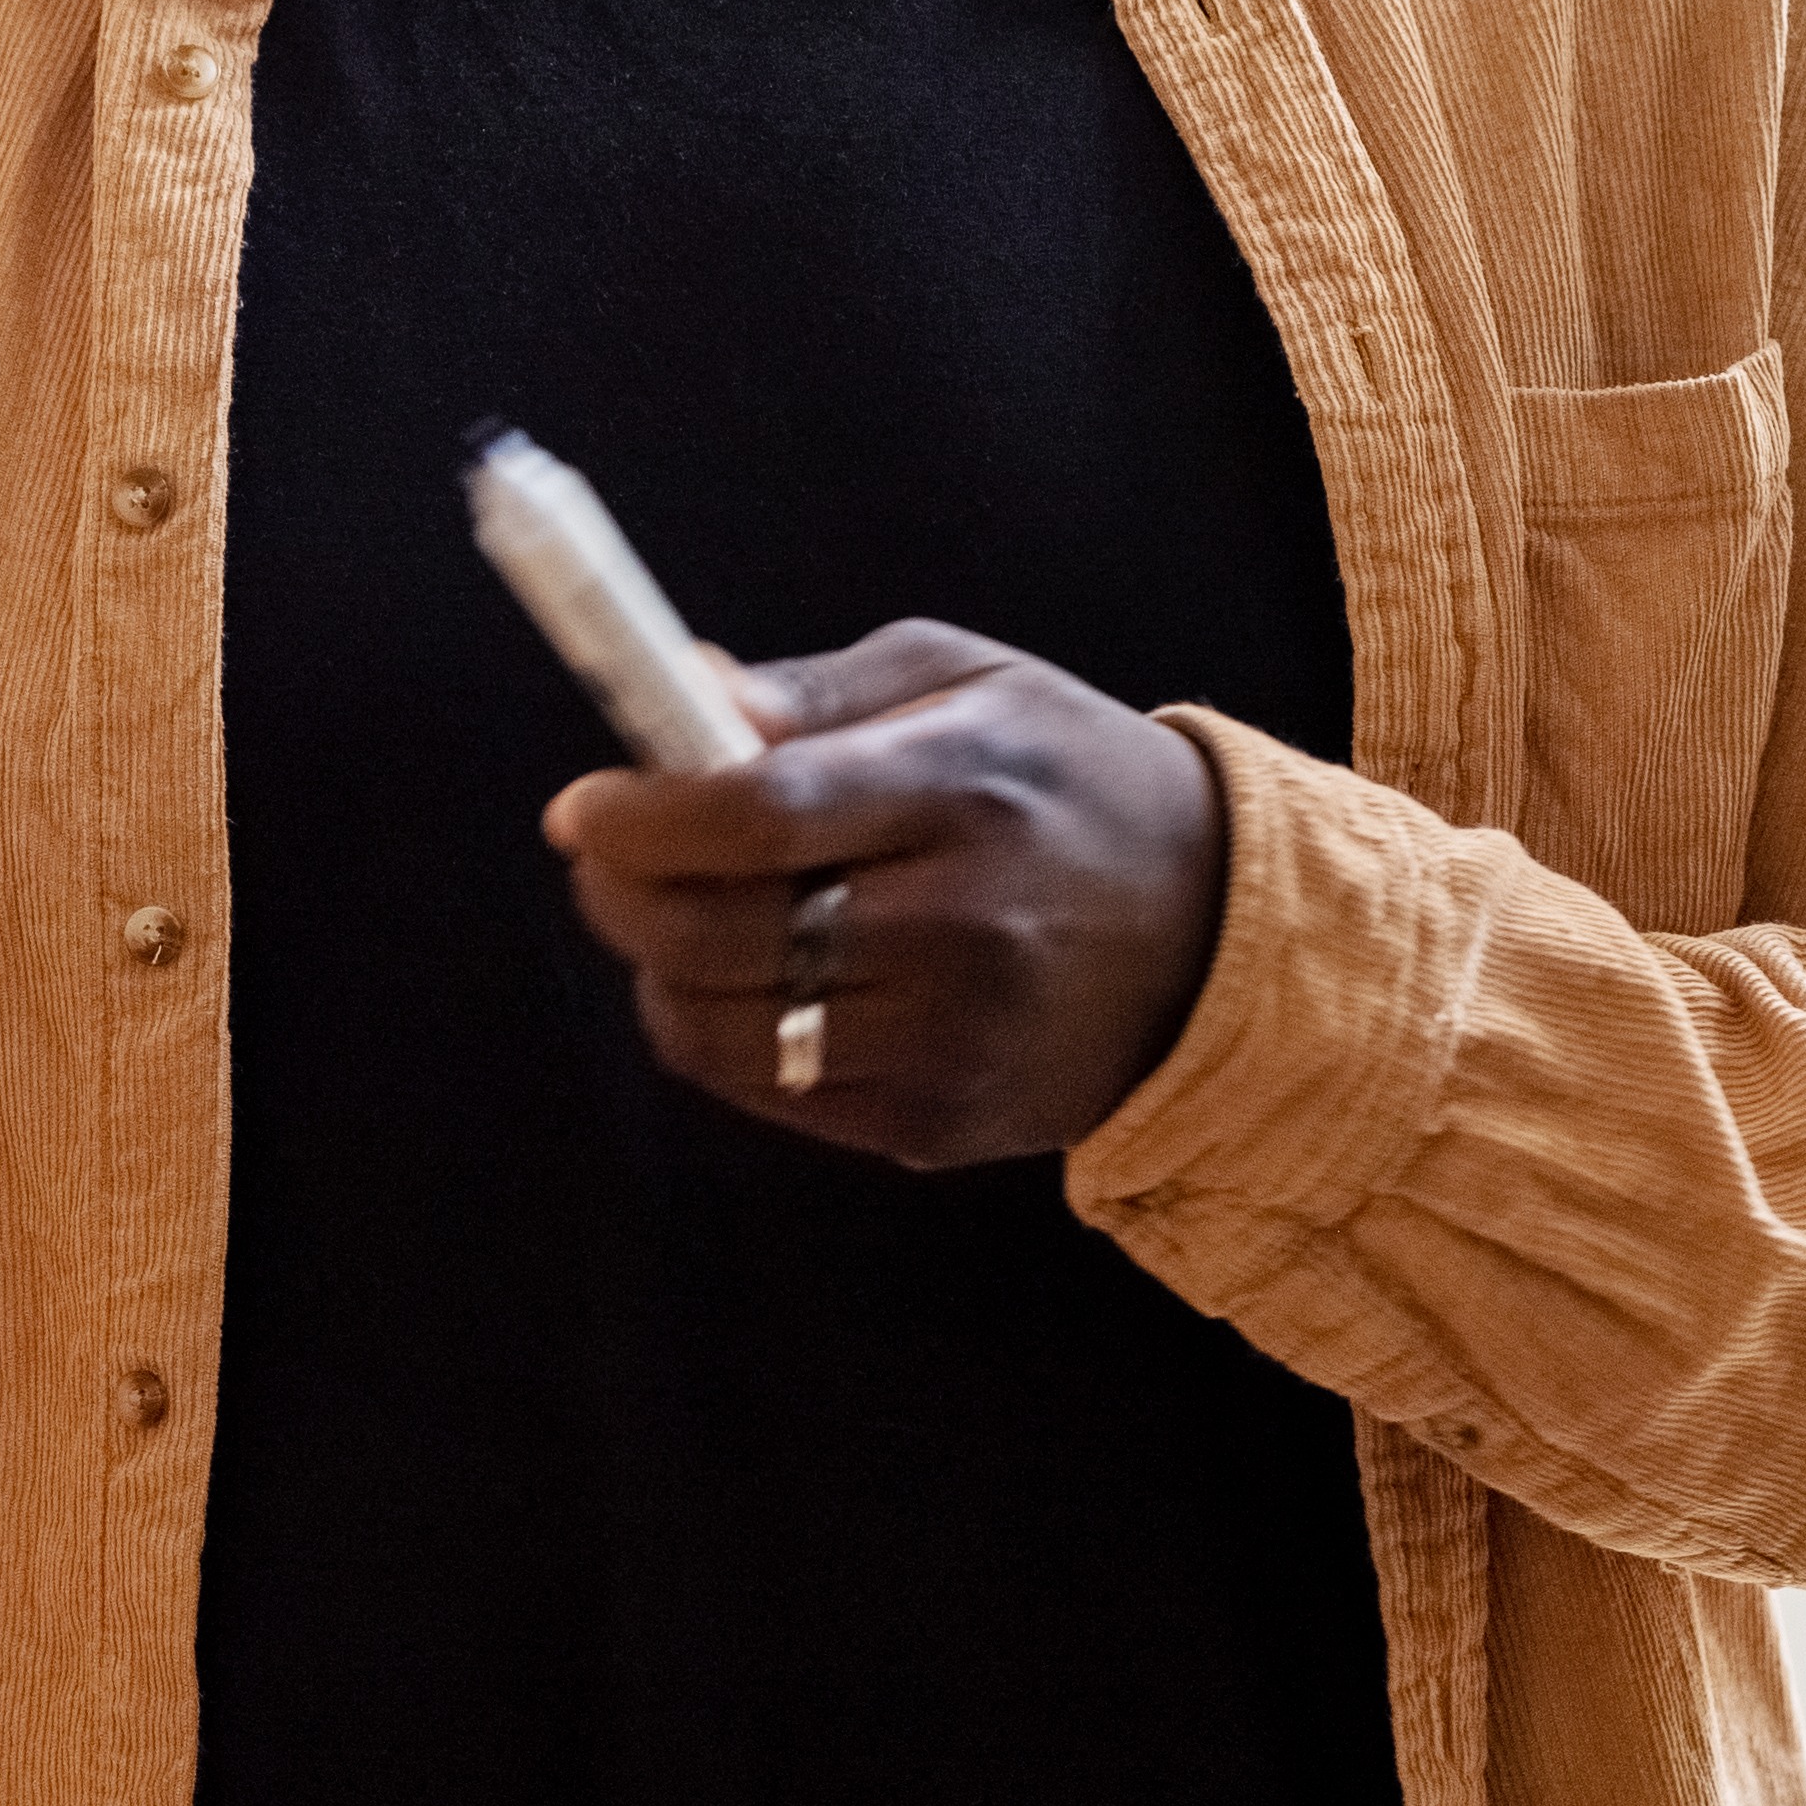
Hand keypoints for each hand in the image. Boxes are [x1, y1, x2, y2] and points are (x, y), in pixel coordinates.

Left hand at [540, 621, 1238, 1170]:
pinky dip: (727, 1036)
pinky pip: (772, 1093)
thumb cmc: (1069, 780)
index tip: (586, 806)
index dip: (642, 816)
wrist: (1219, 935)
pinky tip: (758, 983)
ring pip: (722, 1031)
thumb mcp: (969, 682)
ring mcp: (949, 1040)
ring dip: (662, 971)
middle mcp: (958, 925)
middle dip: (621, 895)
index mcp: (961, 789)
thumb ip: (818, 694)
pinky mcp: (940, 1123)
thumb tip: (678, 693)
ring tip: (680, 919)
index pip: (758, 814)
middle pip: (718, 933)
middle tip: (607, 858)